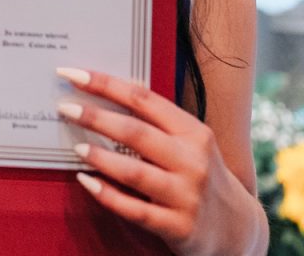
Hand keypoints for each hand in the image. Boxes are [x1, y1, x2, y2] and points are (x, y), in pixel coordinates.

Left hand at [56, 68, 265, 255]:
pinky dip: (107, 195)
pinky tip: (87, 182)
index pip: (143, 99)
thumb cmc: (201, 174)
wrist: (237, 228)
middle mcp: (192, 160)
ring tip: (76, 147)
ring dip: (100, 157)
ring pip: (134, 172)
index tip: (73, 75)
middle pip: (135, 132)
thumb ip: (158, 122)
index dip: (105, 84)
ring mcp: (187, 195)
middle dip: (96, 117)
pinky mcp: (179, 227)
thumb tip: (110, 93)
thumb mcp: (191, 142)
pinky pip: (135, 210)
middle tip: (65, 108)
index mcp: (193, 131)